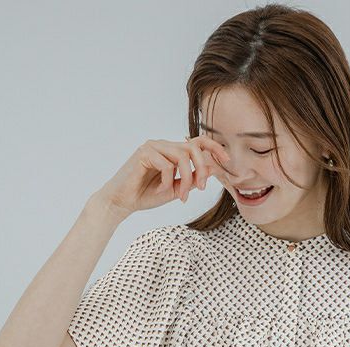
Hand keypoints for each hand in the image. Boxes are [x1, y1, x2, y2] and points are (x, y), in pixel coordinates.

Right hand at [93, 135, 231, 219]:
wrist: (122, 202)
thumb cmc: (146, 195)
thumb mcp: (176, 189)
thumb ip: (193, 179)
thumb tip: (212, 169)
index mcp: (172, 151)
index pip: (197, 142)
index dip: (215, 148)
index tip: (227, 161)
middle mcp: (164, 145)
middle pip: (193, 147)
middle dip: (201, 169)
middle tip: (202, 188)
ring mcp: (153, 147)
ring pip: (182, 156)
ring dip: (186, 179)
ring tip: (182, 195)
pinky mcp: (143, 153)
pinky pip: (166, 165)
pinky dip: (168, 181)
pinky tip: (161, 191)